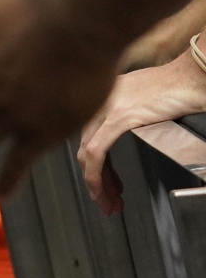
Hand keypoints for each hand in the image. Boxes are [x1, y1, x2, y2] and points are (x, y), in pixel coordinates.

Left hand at [78, 47, 205, 213]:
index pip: (88, 136)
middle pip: (85, 147)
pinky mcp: (119, 117)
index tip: (104, 184)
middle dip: (95, 179)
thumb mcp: (142, 100)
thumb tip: (124, 133)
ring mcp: (107, 108)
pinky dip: (95, 175)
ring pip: (86, 153)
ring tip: (108, 203)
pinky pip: (96, 152)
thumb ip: (128, 114)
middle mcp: (100, 101)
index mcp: (104, 96)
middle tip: (105, 200)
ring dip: (96, 183)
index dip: (94, 164)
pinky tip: (103, 190)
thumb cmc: (177, 85)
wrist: (192, 74)